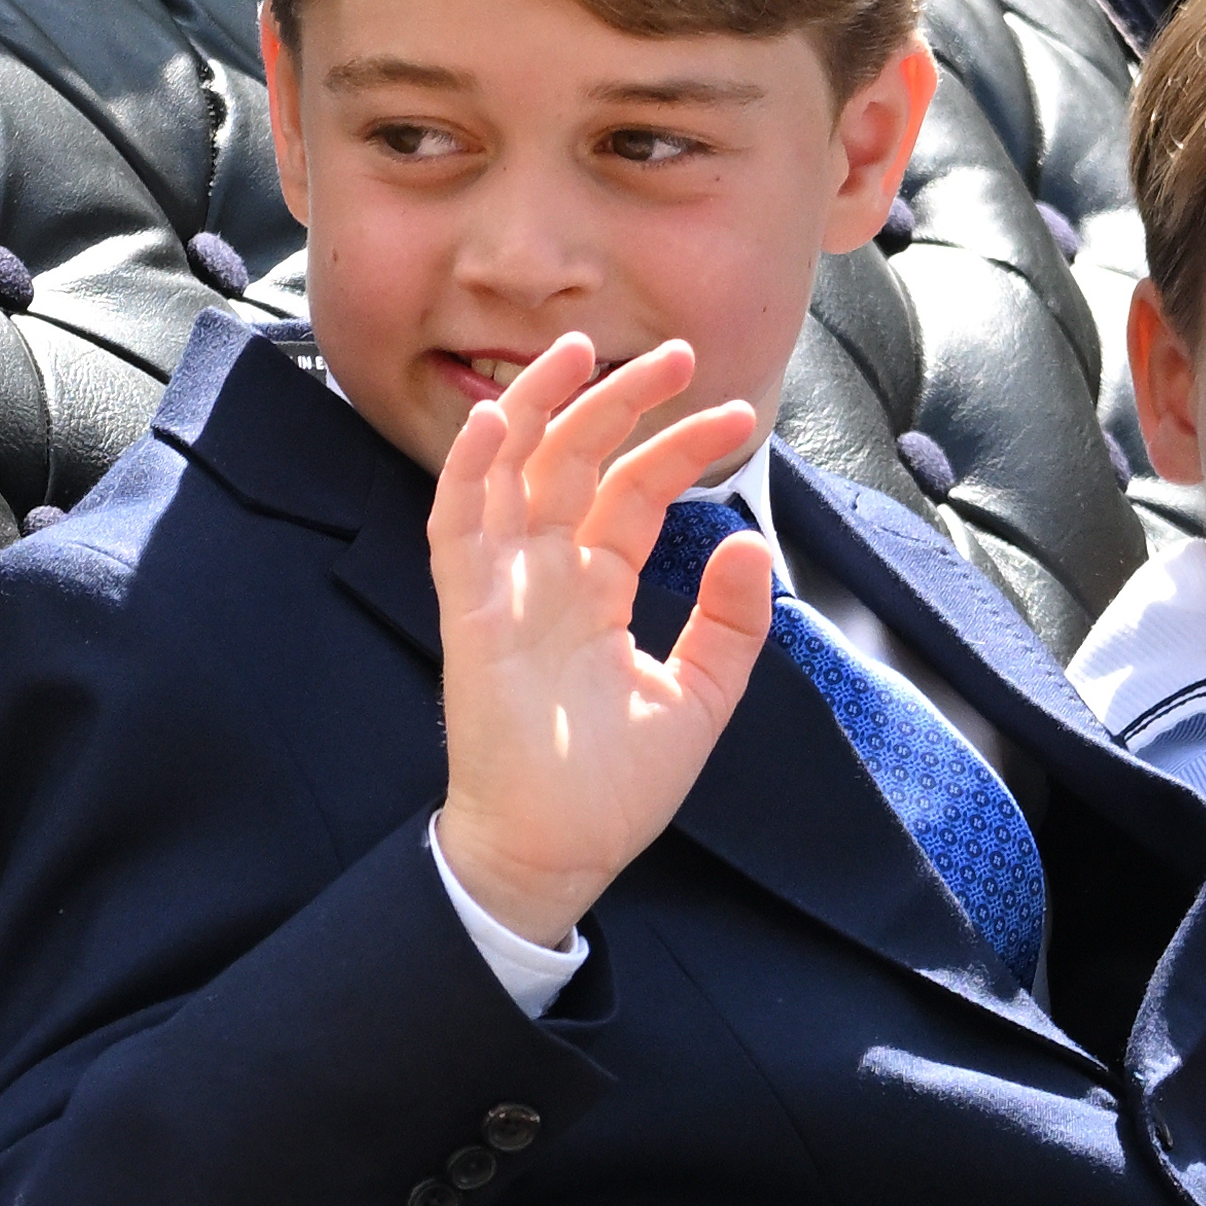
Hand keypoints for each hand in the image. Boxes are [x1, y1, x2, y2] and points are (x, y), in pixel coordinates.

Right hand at [428, 334, 773, 945]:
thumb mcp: (698, 697)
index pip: (633, 493)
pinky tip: (495, 421)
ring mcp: (502, 590)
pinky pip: (456, 527)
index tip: (738, 418)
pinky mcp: (467, 616)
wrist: (558, 854)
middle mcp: (544, 576)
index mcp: (593, 589)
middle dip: (619, 401)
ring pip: (509, 472)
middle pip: (575, 462)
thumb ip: (728, 624)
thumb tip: (749, 546)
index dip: (679, 448)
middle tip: (676, 353)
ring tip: (578, 350)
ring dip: (538, 407)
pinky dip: (470, 472)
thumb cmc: (612, 789)